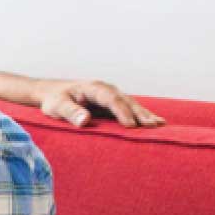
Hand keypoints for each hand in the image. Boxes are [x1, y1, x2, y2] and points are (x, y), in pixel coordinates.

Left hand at [37, 79, 163, 128]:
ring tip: (160, 125)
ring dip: (145, 114)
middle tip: (154, 126)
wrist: (53, 93)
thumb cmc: (54, 100)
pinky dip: (141, 116)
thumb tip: (85, 120)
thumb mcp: (57, 106)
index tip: (130, 125)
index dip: (121, 112)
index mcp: (94, 88)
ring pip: (131, 105)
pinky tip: (155, 123)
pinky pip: (129, 109)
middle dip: (140, 113)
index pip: (111, 99)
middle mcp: (106, 90)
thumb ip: (70, 112)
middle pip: (126, 101)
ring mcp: (112, 96)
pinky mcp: (113, 104)